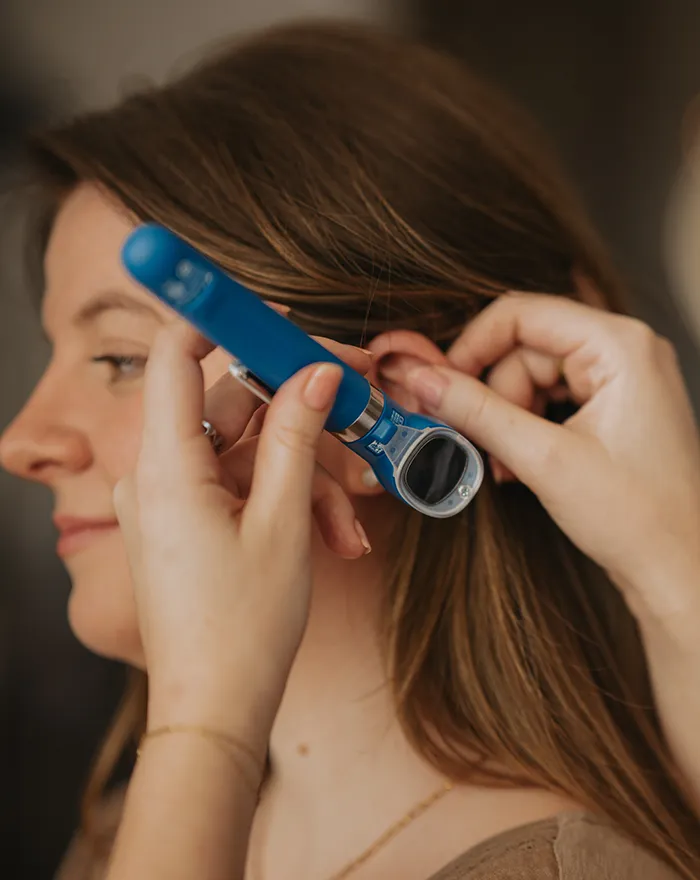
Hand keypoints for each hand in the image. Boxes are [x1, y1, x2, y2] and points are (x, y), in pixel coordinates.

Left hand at [114, 324, 368, 740]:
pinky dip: (287, 501)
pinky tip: (334, 536)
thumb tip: (318, 374)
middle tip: (362, 415)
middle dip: (303, 418)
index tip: (279, 317)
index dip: (223, 322)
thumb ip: (297, 437)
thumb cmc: (241, 627)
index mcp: (165, 466)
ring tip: (353, 523)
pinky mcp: (190, 522)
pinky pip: (241, 487)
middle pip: (232, 406)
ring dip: (307, 477)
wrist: (215, 712)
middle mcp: (158, 475)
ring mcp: (173, 500)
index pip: (175, 356)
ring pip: (248, 453)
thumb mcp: (283, 522)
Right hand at [381, 293, 699, 634]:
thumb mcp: (544, 460)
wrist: (682, 569)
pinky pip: (552, 398)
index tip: (439, 384)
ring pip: (534, 375)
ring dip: (508, 418)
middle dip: (495, 397)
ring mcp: (623, 377)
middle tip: (479, 443)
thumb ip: (477, 412)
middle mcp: (626, 349)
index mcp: (621, 344)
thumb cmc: (638, 519)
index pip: (522, 314)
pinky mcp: (615, 404)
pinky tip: (522, 464)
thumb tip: (423, 380)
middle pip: (525, 348)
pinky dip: (528, 428)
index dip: (471, 347)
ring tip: (508, 466)